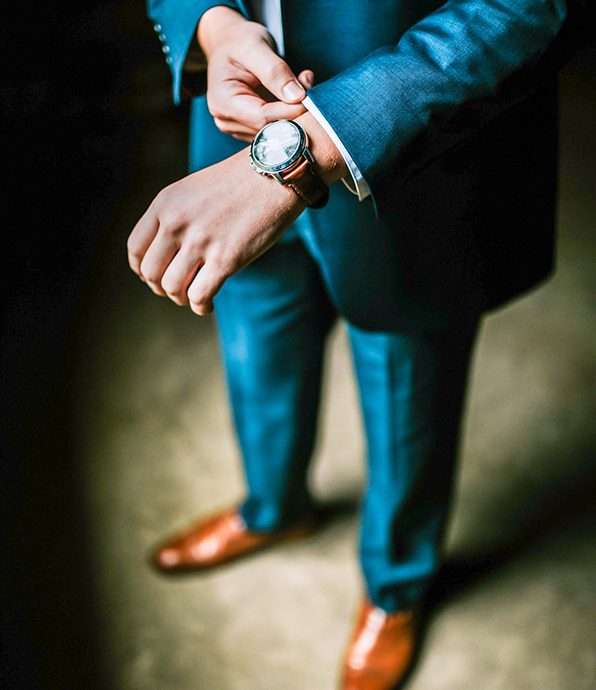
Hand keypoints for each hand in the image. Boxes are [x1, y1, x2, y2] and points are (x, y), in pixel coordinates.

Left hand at [127, 114, 347, 315]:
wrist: (275, 174)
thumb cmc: (238, 184)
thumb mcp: (193, 189)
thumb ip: (174, 216)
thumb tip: (166, 253)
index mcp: (165, 204)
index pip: (136, 249)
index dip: (142, 270)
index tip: (156, 275)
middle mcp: (177, 223)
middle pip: (151, 273)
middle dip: (161, 288)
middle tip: (178, 289)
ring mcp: (200, 242)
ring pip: (172, 288)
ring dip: (181, 298)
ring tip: (194, 296)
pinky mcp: (225, 259)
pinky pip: (199, 296)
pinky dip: (200, 307)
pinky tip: (208, 305)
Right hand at [198, 6, 313, 140]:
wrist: (229, 43)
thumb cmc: (238, 42)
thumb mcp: (254, 46)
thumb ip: (275, 71)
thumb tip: (296, 97)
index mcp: (223, 102)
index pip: (262, 118)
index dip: (289, 111)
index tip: (309, 97)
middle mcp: (228, 120)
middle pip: (270, 128)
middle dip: (293, 110)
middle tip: (306, 82)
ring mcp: (239, 127)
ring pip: (277, 130)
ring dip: (293, 110)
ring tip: (298, 81)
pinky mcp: (251, 127)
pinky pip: (277, 126)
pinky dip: (290, 112)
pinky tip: (291, 92)